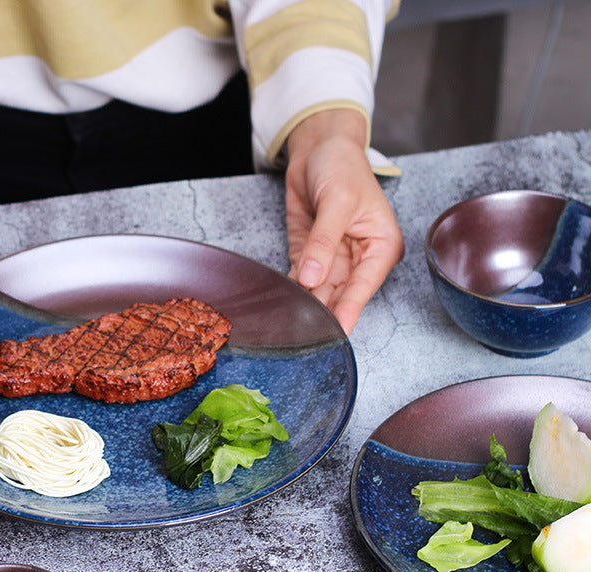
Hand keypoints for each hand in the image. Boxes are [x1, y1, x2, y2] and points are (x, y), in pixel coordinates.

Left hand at [285, 109, 403, 333]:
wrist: (318, 148)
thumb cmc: (342, 166)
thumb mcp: (337, 201)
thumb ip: (324, 242)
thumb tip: (312, 277)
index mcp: (380, 246)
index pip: (363, 286)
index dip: (349, 310)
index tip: (338, 332)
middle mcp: (359, 259)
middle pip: (340, 295)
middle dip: (323, 313)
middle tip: (306, 334)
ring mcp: (333, 260)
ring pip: (318, 292)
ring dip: (304, 305)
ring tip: (289, 325)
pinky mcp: (309, 257)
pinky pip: (300, 280)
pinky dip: (290, 291)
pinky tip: (280, 304)